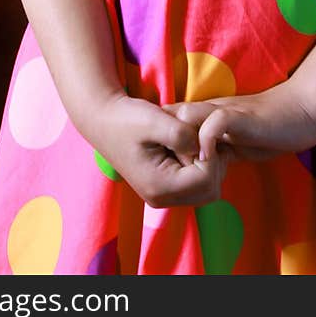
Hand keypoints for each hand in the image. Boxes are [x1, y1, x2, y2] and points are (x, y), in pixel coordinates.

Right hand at [88, 93, 233, 207]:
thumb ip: (183, 135)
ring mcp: (162, 196)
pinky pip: (196, 184)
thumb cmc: (127, 118)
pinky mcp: (164, 188)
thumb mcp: (155, 120)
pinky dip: (199, 165)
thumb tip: (205, 147)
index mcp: (159, 186)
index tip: (196, 132)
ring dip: (207, 163)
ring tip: (189, 139)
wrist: (103, 120)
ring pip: (206, 188)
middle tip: (196, 136)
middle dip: (212, 161)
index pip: (206, 179)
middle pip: (210, 190)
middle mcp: (161, 198)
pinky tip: (186, 145)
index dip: (210, 153)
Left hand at [165, 81, 315, 164]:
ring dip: (181, 141)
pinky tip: (208, 157)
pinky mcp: (241, 117)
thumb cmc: (271, 126)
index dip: (163, 140)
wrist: (302, 109)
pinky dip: (206, 138)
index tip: (163, 164)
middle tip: (168, 169)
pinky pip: (215, 121)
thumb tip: (197, 166)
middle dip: (163, 142)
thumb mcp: (235, 139)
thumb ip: (216, 146)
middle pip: (170, 116)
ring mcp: (225, 111)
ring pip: (186, 116)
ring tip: (185, 166)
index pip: (172, 120)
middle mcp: (210, 109)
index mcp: (208, 114)